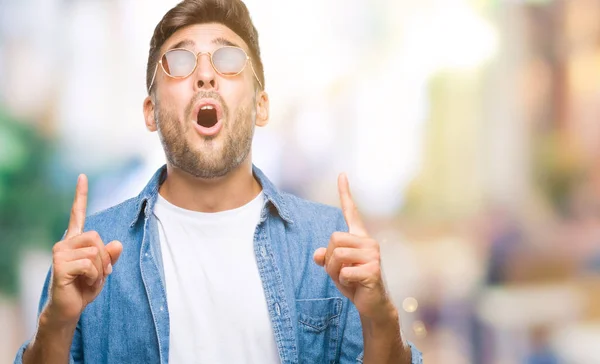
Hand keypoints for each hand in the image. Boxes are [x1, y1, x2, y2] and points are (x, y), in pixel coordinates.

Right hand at [45, 174, 122, 325]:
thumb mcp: (103, 270)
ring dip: (100, 269)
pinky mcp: (59, 265)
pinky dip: (95, 276)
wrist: (68, 309)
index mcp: (75, 241)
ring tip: (90, 280)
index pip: (77, 214)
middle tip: (99, 273)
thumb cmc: (84, 288)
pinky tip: (85, 283)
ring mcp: (59, 253)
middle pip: (97, 237)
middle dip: (105, 257)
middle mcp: (65, 243)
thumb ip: (111, 256)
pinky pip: (90, 264)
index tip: (82, 177)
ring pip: (95, 251)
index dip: (80, 195)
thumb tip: (117, 243)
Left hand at [314, 173, 394, 322]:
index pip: (351, 212)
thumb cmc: (354, 283)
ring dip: (334, 271)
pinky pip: (344, 272)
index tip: (341, 174)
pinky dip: (343, 282)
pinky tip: (356, 285)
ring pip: (336, 254)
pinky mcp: (373, 270)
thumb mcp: (335, 269)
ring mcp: (373, 255)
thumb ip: (326, 258)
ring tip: (347, 278)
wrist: (372, 305)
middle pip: (333, 238)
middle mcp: (368, 242)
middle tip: (341, 271)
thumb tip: (318, 255)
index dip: (345, 193)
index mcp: (359, 238)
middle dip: (330, 258)